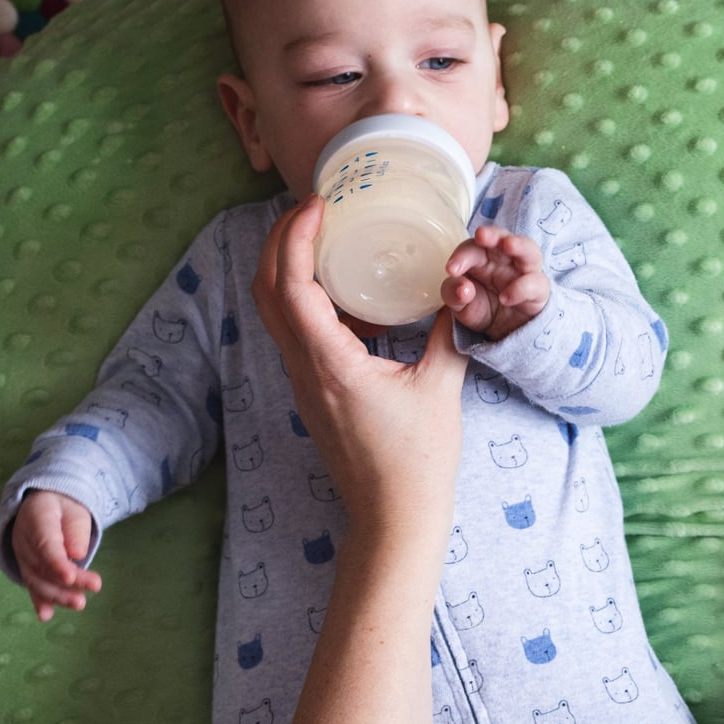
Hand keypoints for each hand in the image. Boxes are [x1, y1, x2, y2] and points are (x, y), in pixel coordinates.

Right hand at [12, 489, 100, 621]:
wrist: (42, 506)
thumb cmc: (64, 508)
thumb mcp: (75, 510)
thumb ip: (76, 530)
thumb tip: (77, 554)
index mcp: (36, 518)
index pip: (45, 544)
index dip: (56, 562)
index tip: (69, 577)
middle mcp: (23, 539)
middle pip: (43, 565)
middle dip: (64, 583)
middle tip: (90, 590)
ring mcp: (22, 556)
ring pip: (37, 579)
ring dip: (57, 595)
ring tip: (79, 604)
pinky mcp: (27, 569)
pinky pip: (32, 585)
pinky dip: (39, 600)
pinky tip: (45, 616)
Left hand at [254, 196, 468, 542]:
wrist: (393, 519)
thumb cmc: (417, 463)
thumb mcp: (442, 387)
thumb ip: (449, 332)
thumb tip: (457, 291)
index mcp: (330, 363)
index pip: (292, 284)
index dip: (296, 236)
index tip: (318, 204)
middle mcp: (305, 370)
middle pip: (266, 290)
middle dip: (280, 241)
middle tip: (312, 209)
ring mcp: (303, 383)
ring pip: (274, 312)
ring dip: (288, 268)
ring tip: (322, 238)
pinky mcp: (312, 393)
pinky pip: (296, 334)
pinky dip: (307, 300)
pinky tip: (346, 293)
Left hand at [443, 225, 550, 340]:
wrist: (504, 332)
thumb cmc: (481, 308)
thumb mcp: (459, 305)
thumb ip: (453, 294)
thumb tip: (462, 289)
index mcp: (482, 257)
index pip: (472, 247)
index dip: (462, 255)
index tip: (451, 270)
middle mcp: (505, 259)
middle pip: (502, 237)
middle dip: (492, 234)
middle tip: (481, 235)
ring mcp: (525, 272)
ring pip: (529, 250)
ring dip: (519, 245)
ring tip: (508, 245)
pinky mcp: (539, 290)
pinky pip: (535, 283)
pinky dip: (521, 288)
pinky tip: (506, 298)